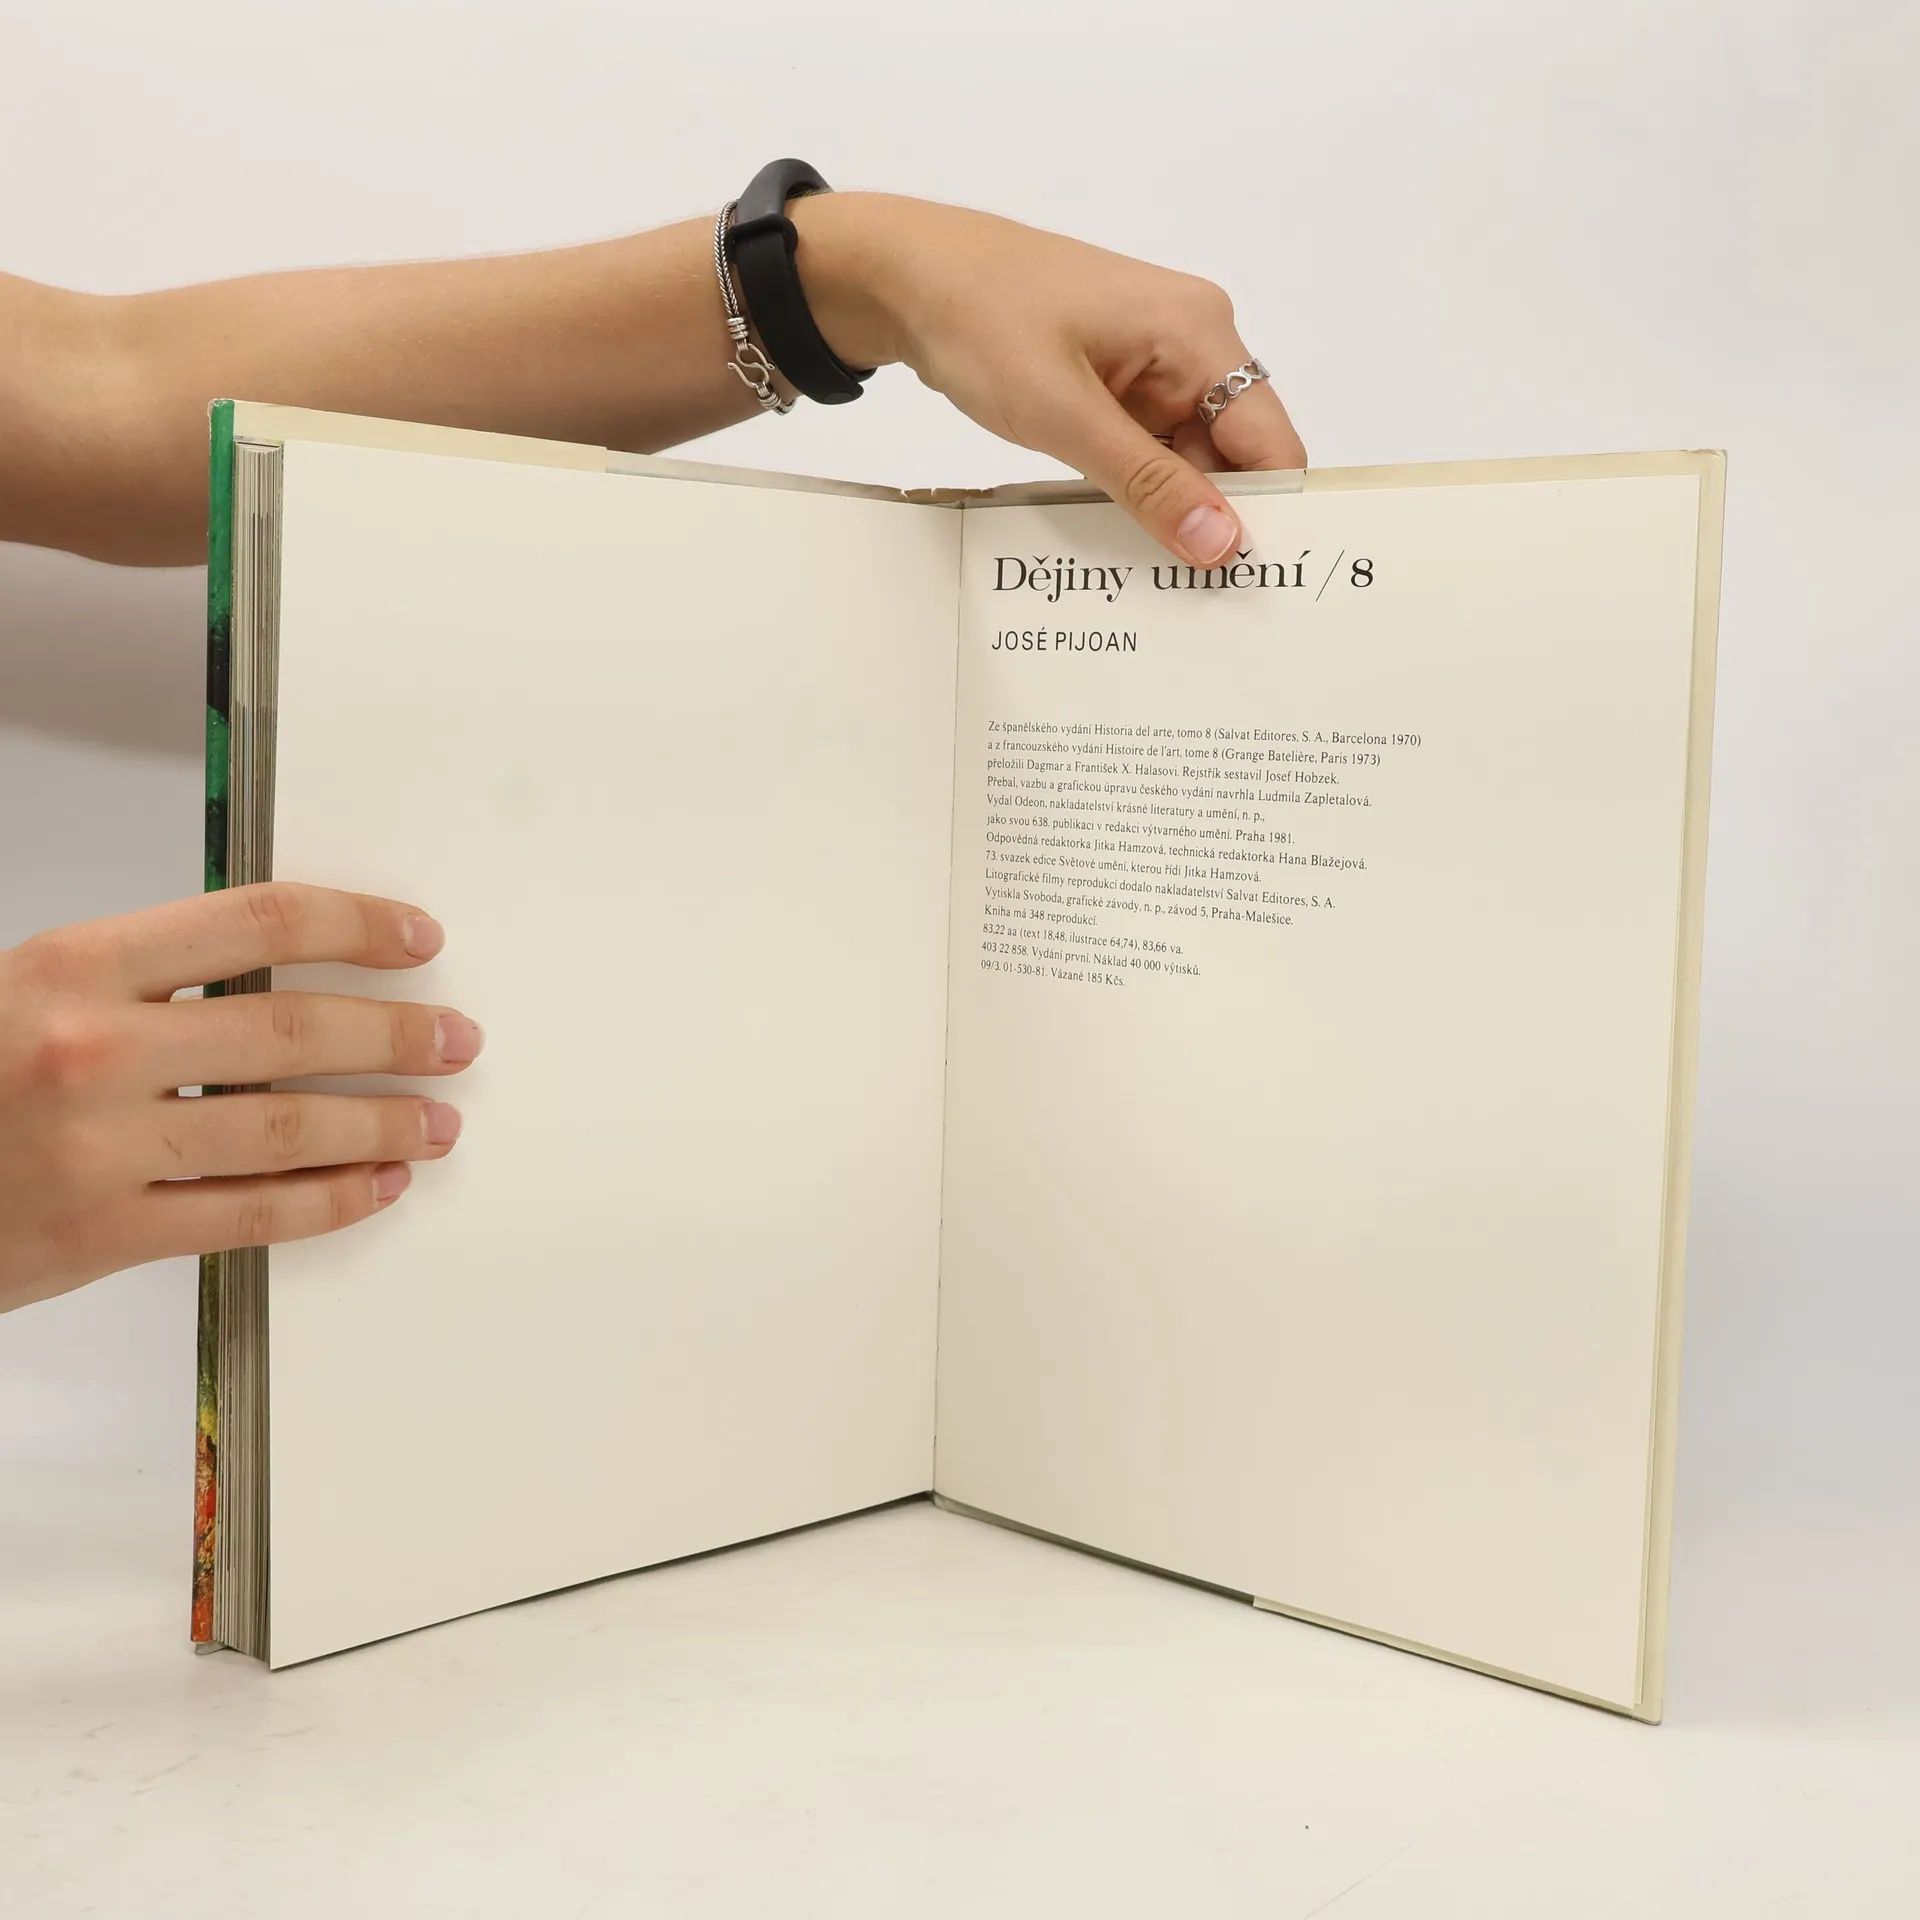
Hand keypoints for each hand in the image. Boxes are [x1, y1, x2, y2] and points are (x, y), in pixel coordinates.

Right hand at [0, 882, 482, 1313]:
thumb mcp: (28, 988)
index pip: (258, 922)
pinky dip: (331, 1202)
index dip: (357, 926)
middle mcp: (92, 1049)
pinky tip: (378, 1186)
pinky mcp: (100, 1236)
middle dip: (398, 1036)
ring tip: (440, 1121)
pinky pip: (249, 1217)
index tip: (419, 939)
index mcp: (74, 964)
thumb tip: (284, 970)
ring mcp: (98, 1149)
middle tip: (457, 1038)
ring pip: (287, 1131)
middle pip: (293, 1033)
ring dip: (384, 1125)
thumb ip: (146, 978)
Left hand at [795, 193, 1307, 565]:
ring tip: (1151, 582)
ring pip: (1188, 462)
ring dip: (1169, 514)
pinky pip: (1147, 452)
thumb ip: (1146, 482)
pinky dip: (1135, 494)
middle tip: (1196, 606)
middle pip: (1234, 458)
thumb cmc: (979, 318)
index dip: (1270, 515)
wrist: (904, 277)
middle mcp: (1192, 343)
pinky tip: (1119, 540)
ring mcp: (1154, 365)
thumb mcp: (1062, 412)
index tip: (1254, 587)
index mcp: (1200, 332)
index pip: (1271, 443)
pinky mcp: (1117, 384)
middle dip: (1215, 524)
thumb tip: (1220, 542)